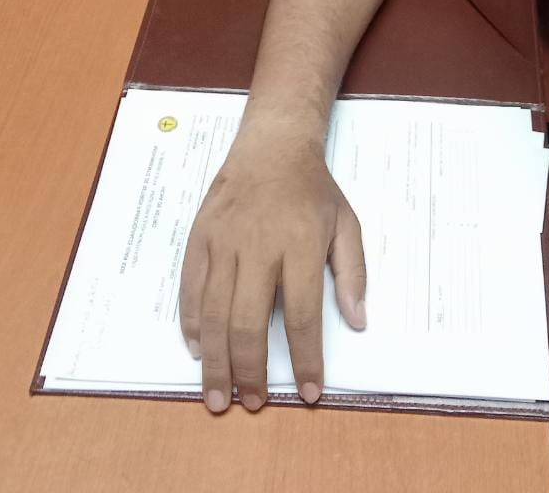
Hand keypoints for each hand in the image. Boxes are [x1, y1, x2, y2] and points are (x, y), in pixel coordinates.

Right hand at [178, 125, 366, 412]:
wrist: (272, 144)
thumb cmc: (313, 189)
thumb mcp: (347, 223)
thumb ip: (353, 273)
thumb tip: (357, 321)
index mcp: (301, 243)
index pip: (302, 314)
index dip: (306, 358)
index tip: (309, 391)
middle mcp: (258, 244)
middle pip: (248, 321)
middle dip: (251, 371)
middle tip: (253, 404)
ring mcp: (224, 240)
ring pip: (214, 312)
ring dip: (214, 360)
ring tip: (218, 396)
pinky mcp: (200, 236)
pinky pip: (191, 287)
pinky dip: (192, 323)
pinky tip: (198, 349)